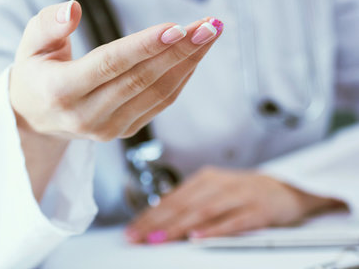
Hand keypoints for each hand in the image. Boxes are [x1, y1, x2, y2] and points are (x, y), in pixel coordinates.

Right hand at [10, 0, 221, 199]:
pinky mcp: (123, 132)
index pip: (109, 65)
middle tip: (210, 24)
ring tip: (210, 33)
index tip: (177, 27)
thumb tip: (73, 8)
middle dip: (179, 50)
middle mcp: (86, 115)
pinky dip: (181, 78)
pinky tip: (194, 55)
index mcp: (60, 90)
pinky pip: (159, 104)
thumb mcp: (29, 44)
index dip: (144, 46)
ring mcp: (107, 128)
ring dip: (188, 62)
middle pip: (141, 79)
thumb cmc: (35, 72)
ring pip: (157, 94)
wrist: (35, 118)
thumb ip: (48, 24)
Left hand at [126, 167, 344, 243]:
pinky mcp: (258, 210)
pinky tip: (198, 237)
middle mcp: (218, 184)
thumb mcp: (214, 193)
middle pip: (182, 204)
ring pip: (203, 211)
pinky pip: (233, 222)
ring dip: (178, 227)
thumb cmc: (242, 194)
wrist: (285, 188)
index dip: (149, 215)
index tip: (132, 230)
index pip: (171, 199)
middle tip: (138, 237)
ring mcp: (239, 195)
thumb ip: (189, 204)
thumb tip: (157, 222)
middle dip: (157, 222)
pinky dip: (214, 230)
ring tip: (159, 238)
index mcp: (204, 179)